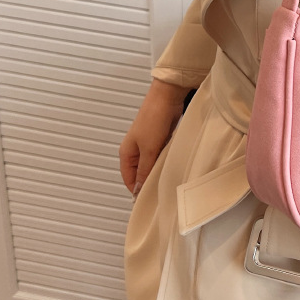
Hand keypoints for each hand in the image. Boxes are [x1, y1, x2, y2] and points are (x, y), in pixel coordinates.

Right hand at [119, 79, 189, 195]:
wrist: (167, 98)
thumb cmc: (153, 118)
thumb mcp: (149, 149)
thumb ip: (145, 170)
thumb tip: (139, 190)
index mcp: (126, 153)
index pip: (129, 180)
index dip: (137, 191)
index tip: (149, 201)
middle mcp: (135, 150)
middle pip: (141, 173)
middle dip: (150, 181)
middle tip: (162, 192)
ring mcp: (148, 144)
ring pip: (152, 165)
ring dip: (159, 170)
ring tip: (168, 179)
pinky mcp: (160, 139)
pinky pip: (161, 156)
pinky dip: (166, 160)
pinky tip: (173, 165)